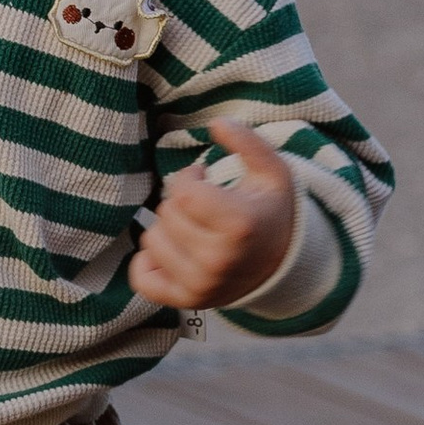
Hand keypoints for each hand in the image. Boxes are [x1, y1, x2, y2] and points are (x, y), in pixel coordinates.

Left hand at [129, 122, 296, 311]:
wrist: (282, 266)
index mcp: (239, 225)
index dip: (188, 178)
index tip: (204, 179)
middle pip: (166, 214)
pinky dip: (149, 263)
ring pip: (151, 241)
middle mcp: (218, 260)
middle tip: (204, 207)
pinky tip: (175, 252)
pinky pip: (141, 278)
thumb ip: (248, 142)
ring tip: (194, 229)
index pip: (183, 193)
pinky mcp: (187, 302)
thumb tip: (216, 122)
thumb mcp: (273, 172)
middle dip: (180, 203)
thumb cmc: (269, 212)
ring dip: (167, 229)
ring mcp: (201, 286)